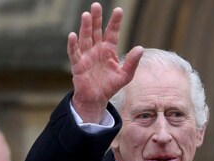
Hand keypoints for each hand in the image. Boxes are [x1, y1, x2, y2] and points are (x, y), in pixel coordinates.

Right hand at [67, 2, 143, 122]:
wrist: (97, 99)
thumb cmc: (110, 85)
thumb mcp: (125, 75)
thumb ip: (132, 62)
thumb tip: (140, 48)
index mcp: (109, 50)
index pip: (112, 32)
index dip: (115, 22)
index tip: (119, 10)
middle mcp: (96, 49)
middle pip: (96, 31)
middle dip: (96, 18)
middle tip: (96, 5)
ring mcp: (86, 56)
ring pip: (85, 38)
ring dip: (85, 27)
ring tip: (86, 15)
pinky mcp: (77, 65)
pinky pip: (74, 53)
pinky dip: (72, 44)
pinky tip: (72, 35)